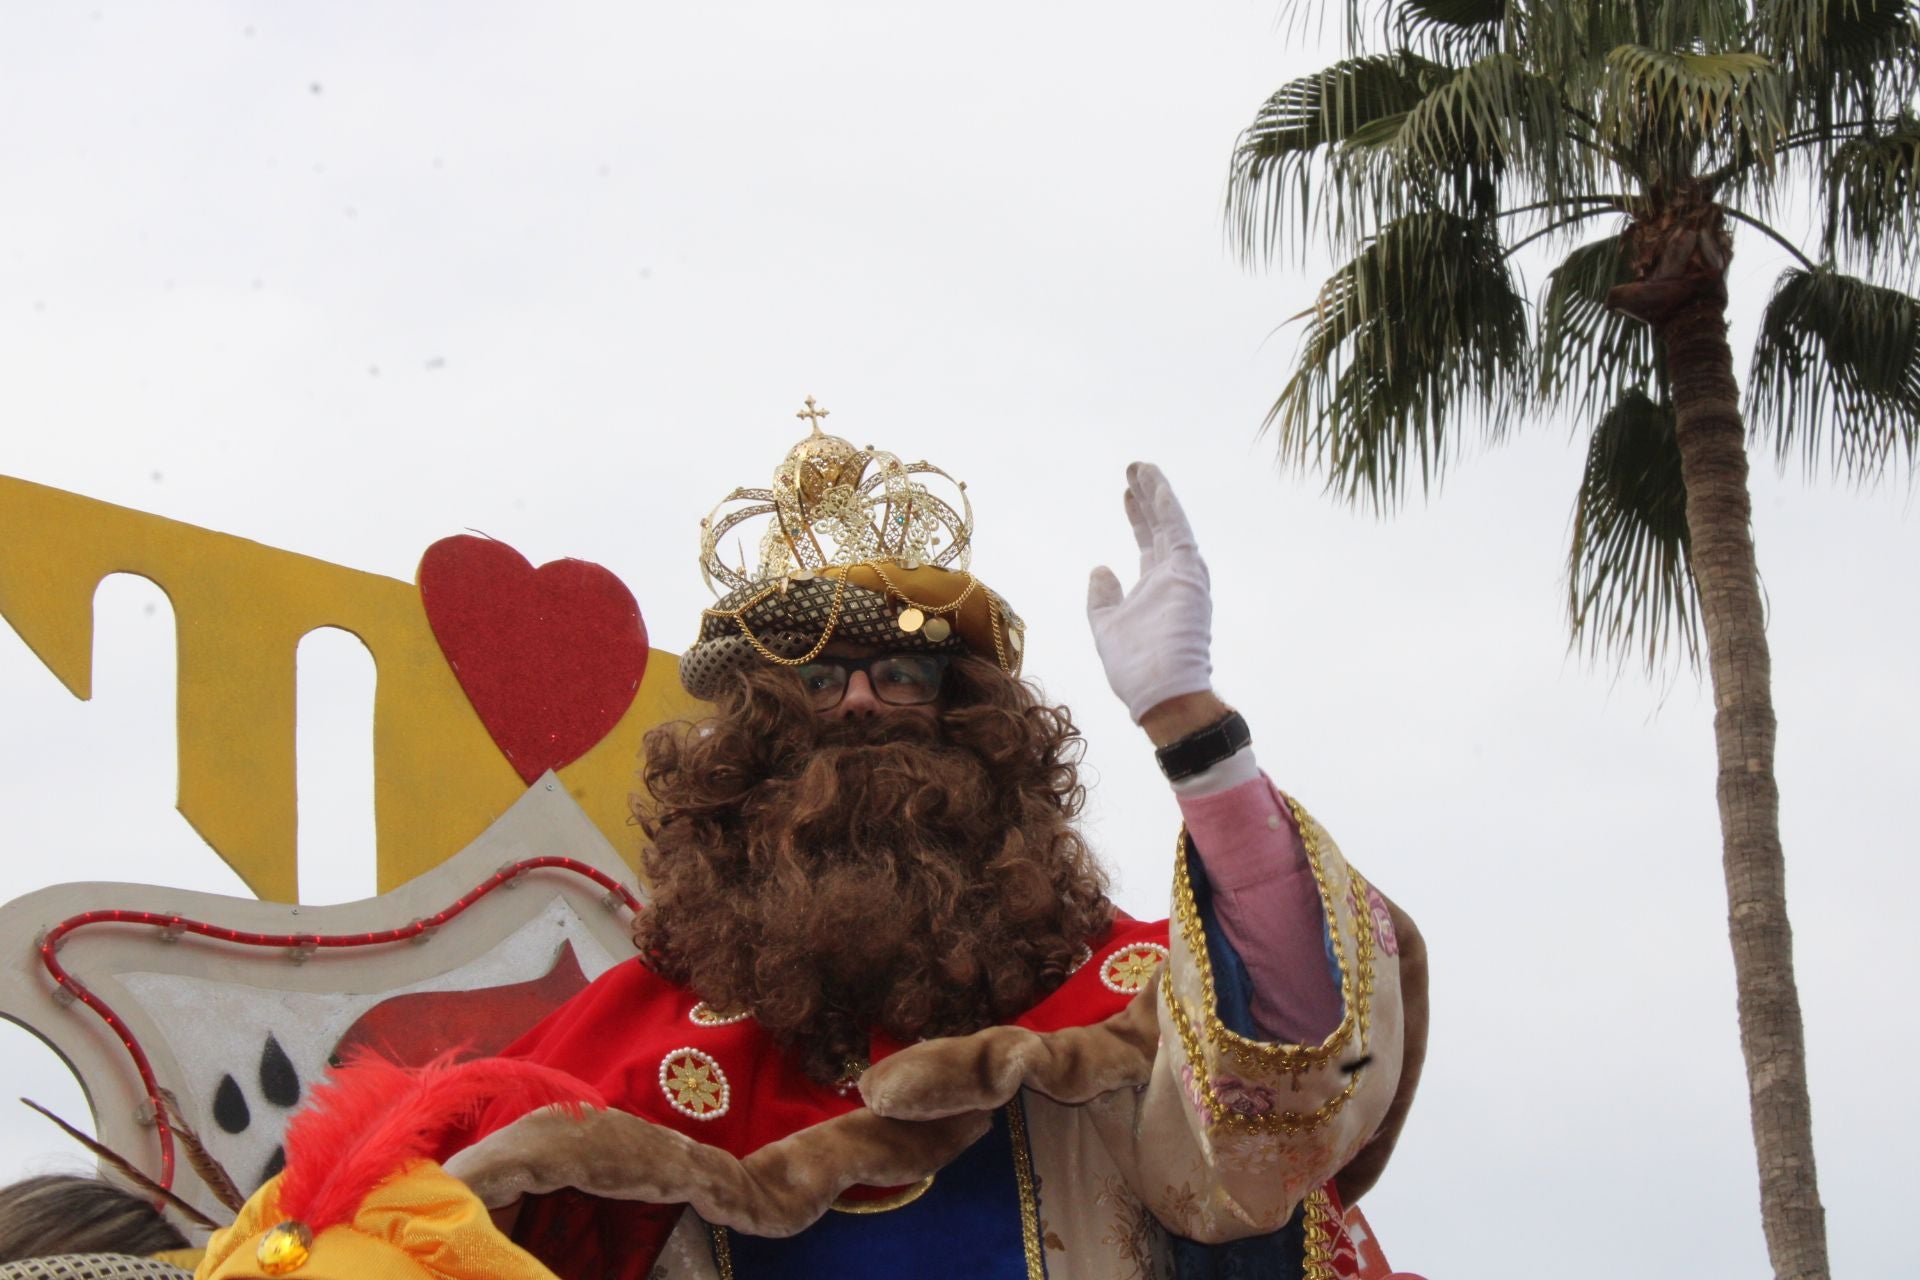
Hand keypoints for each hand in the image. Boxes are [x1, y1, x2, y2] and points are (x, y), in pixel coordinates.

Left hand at [1086, 462, 1212, 723]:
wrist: (1160, 694)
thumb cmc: (1135, 669)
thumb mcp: (1106, 626)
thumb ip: (1103, 598)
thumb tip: (1100, 567)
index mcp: (1154, 590)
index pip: (1147, 544)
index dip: (1137, 518)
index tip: (1126, 494)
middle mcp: (1172, 579)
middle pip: (1158, 529)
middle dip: (1146, 498)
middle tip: (1134, 469)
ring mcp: (1182, 577)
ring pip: (1169, 525)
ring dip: (1157, 495)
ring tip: (1142, 468)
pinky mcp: (1188, 577)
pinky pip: (1177, 534)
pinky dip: (1166, 509)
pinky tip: (1155, 486)